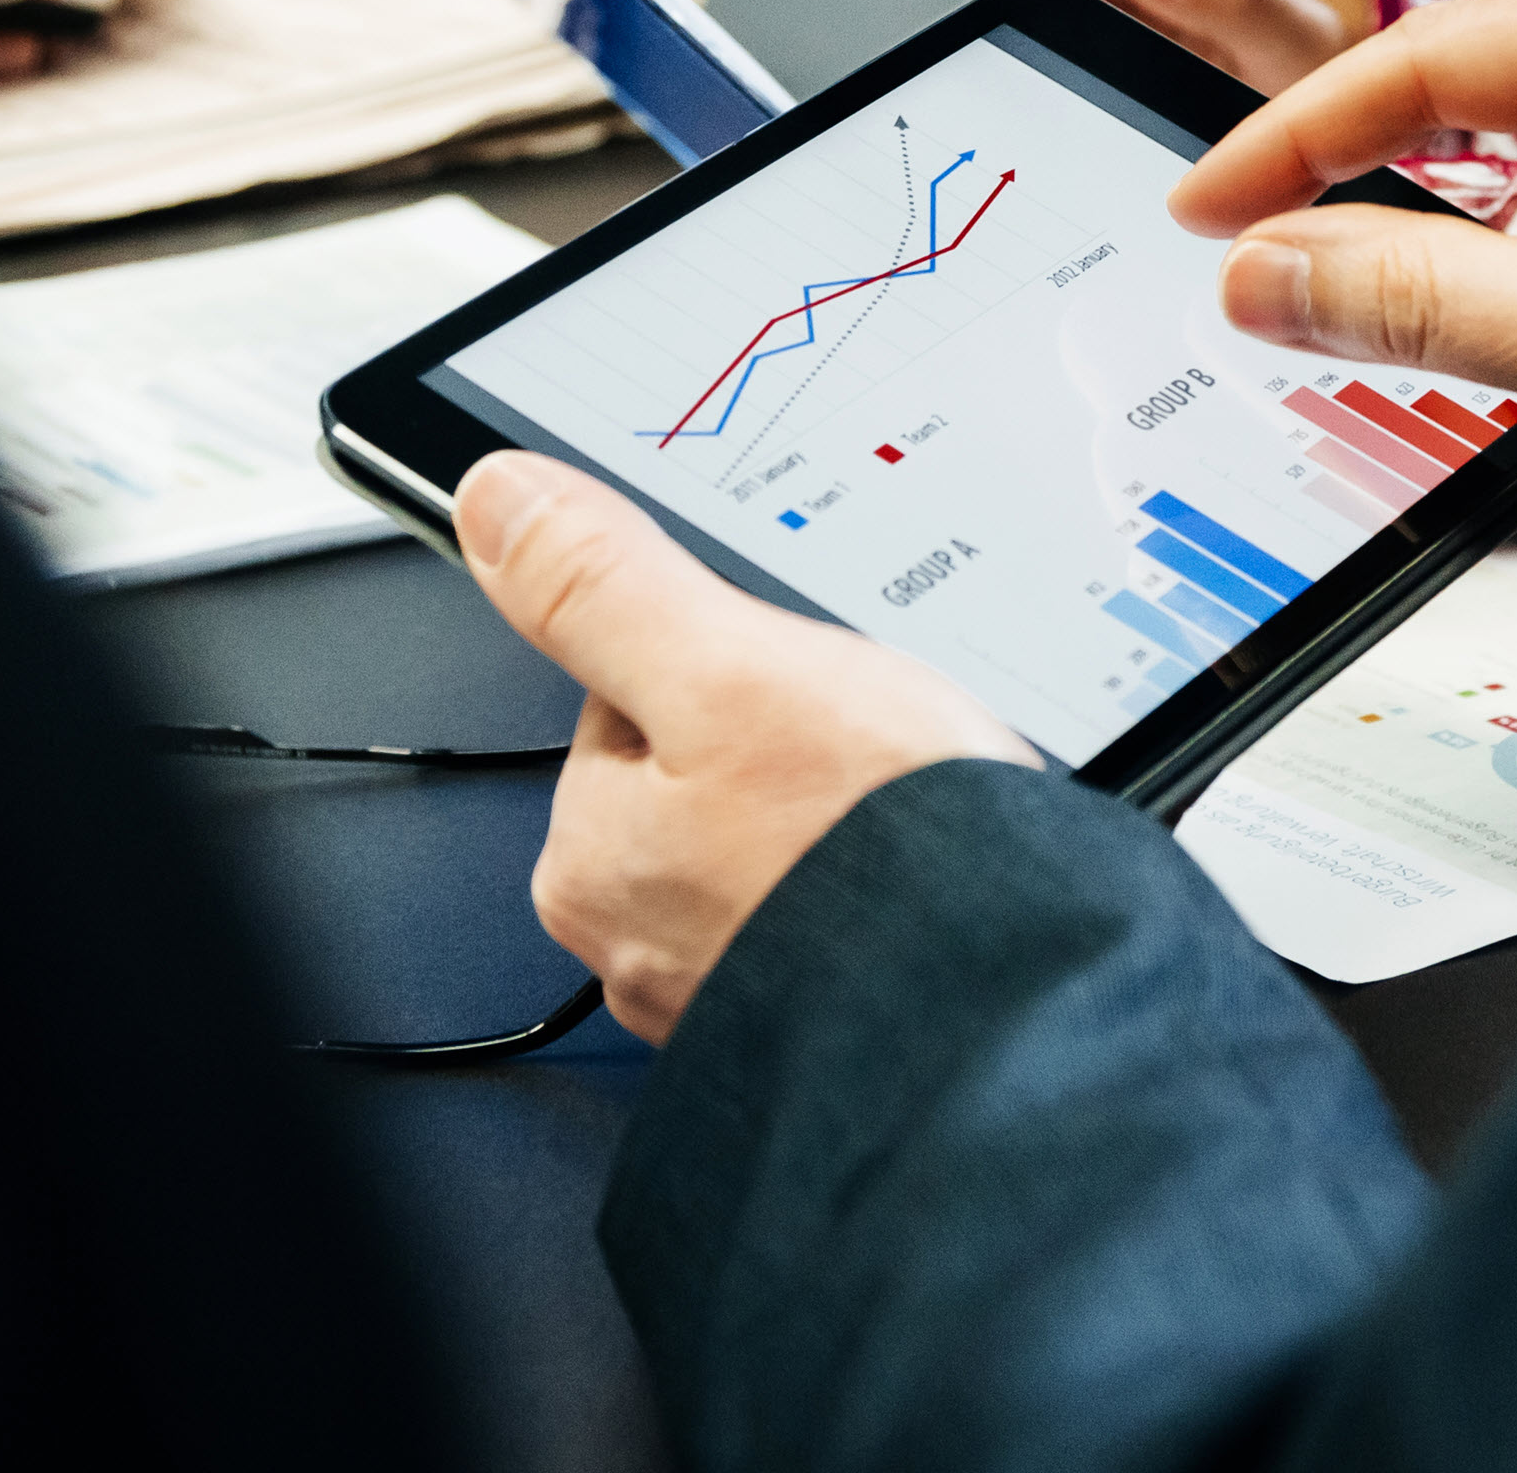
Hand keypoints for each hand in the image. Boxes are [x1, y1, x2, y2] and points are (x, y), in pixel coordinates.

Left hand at [460, 451, 1038, 1043]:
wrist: (1018, 1002)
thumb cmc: (872, 857)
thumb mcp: (731, 668)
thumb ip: (605, 585)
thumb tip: (498, 502)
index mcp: (589, 857)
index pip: (632, 697)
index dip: (727, 661)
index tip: (790, 678)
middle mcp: (639, 943)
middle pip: (707, 772)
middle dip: (790, 746)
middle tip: (867, 749)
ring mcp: (733, 988)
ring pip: (779, 841)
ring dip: (841, 819)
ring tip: (909, 814)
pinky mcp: (820, 1013)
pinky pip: (838, 912)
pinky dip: (881, 887)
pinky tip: (929, 873)